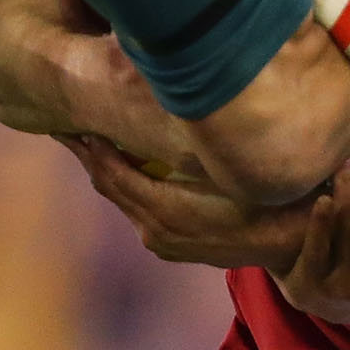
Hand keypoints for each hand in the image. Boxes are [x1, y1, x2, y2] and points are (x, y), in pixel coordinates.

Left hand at [61, 135, 285, 266]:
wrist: (287, 242)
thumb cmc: (265, 198)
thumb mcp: (228, 168)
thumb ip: (189, 146)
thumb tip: (160, 105)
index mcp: (162, 210)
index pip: (111, 171)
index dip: (90, 143)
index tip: (70, 115)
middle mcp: (152, 229)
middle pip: (107, 184)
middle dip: (86, 153)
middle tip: (61, 123)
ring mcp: (159, 240)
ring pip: (120, 197)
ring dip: (102, 168)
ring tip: (85, 139)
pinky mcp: (168, 244)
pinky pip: (135, 208)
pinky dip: (123, 184)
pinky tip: (122, 165)